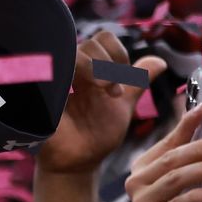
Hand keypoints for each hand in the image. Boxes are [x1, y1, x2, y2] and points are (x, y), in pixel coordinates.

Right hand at [35, 31, 166, 175]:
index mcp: (89, 70)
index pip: (102, 39)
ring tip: (102, 91)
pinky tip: (77, 94)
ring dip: (94, 68)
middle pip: (89, 43)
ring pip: (72, 52)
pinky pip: (49, 69)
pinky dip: (67, 75)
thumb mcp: (122, 105)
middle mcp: (71, 71)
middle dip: (108, 64)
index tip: (121, 80)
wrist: (78, 162)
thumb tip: (160, 61)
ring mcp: (54, 80)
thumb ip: (137, 82)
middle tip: (112, 91)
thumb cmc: (97, 136)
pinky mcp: (40, 92)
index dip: (117, 53)